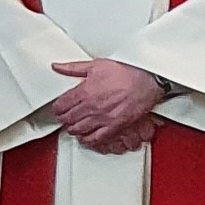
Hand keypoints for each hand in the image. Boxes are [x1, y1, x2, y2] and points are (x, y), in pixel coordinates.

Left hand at [43, 58, 166, 154]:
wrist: (147, 80)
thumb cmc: (125, 71)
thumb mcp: (96, 65)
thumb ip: (73, 68)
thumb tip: (57, 67)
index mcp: (84, 91)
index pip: (61, 105)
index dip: (57, 108)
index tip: (58, 107)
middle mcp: (91, 107)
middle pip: (68, 118)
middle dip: (63, 118)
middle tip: (64, 117)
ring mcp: (102, 118)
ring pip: (78, 129)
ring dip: (72, 129)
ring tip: (72, 125)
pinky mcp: (114, 126)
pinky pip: (96, 138)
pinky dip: (87, 140)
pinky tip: (84, 138)